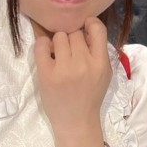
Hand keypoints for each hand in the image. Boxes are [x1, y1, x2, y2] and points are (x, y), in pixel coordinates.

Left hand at [34, 17, 110, 143]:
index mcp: (101, 63)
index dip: (90, 24)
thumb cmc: (91, 96)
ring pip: (59, 36)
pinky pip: (41, 45)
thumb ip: (98, 52)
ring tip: (60, 56)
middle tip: (71, 53)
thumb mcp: (104, 73)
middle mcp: (83, 64)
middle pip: (75, 33)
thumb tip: (85, 27)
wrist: (76, 121)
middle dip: (72, 40)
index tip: (85, 29)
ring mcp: (64, 69)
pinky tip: (48, 54)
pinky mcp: (46, 74)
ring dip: (59, 43)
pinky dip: (43, 45)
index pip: (98, 29)